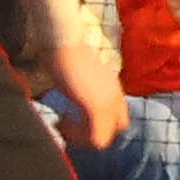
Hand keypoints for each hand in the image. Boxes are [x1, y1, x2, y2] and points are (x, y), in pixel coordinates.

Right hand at [40, 28, 128, 153]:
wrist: (63, 41)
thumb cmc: (64, 53)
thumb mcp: (80, 75)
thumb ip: (84, 90)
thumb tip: (73, 100)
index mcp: (113, 88)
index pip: (118, 119)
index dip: (96, 123)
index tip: (74, 117)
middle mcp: (116, 96)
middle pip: (114, 130)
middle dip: (91, 134)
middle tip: (68, 126)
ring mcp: (108, 103)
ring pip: (104, 139)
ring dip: (81, 137)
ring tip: (62, 124)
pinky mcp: (96, 107)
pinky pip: (94, 137)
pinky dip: (77, 137)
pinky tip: (61, 122)